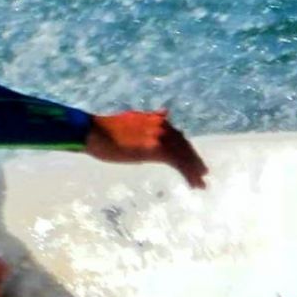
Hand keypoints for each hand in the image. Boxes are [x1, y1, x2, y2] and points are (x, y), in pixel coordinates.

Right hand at [86, 109, 208, 187]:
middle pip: (184, 145)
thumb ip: (150, 119)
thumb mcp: (132, 120)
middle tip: (203, 173)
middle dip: (193, 159)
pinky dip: (189, 174)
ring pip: (184, 155)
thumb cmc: (105, 130)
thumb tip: (166, 113)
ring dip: (194, 170)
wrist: (94, 131)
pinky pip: (179, 163)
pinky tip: (194, 184)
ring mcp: (160, 136)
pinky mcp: (157, 149)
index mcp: (156, 120)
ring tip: (201, 183)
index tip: (191, 160)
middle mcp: (162, 125)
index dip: (185, 149)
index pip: (177, 136)